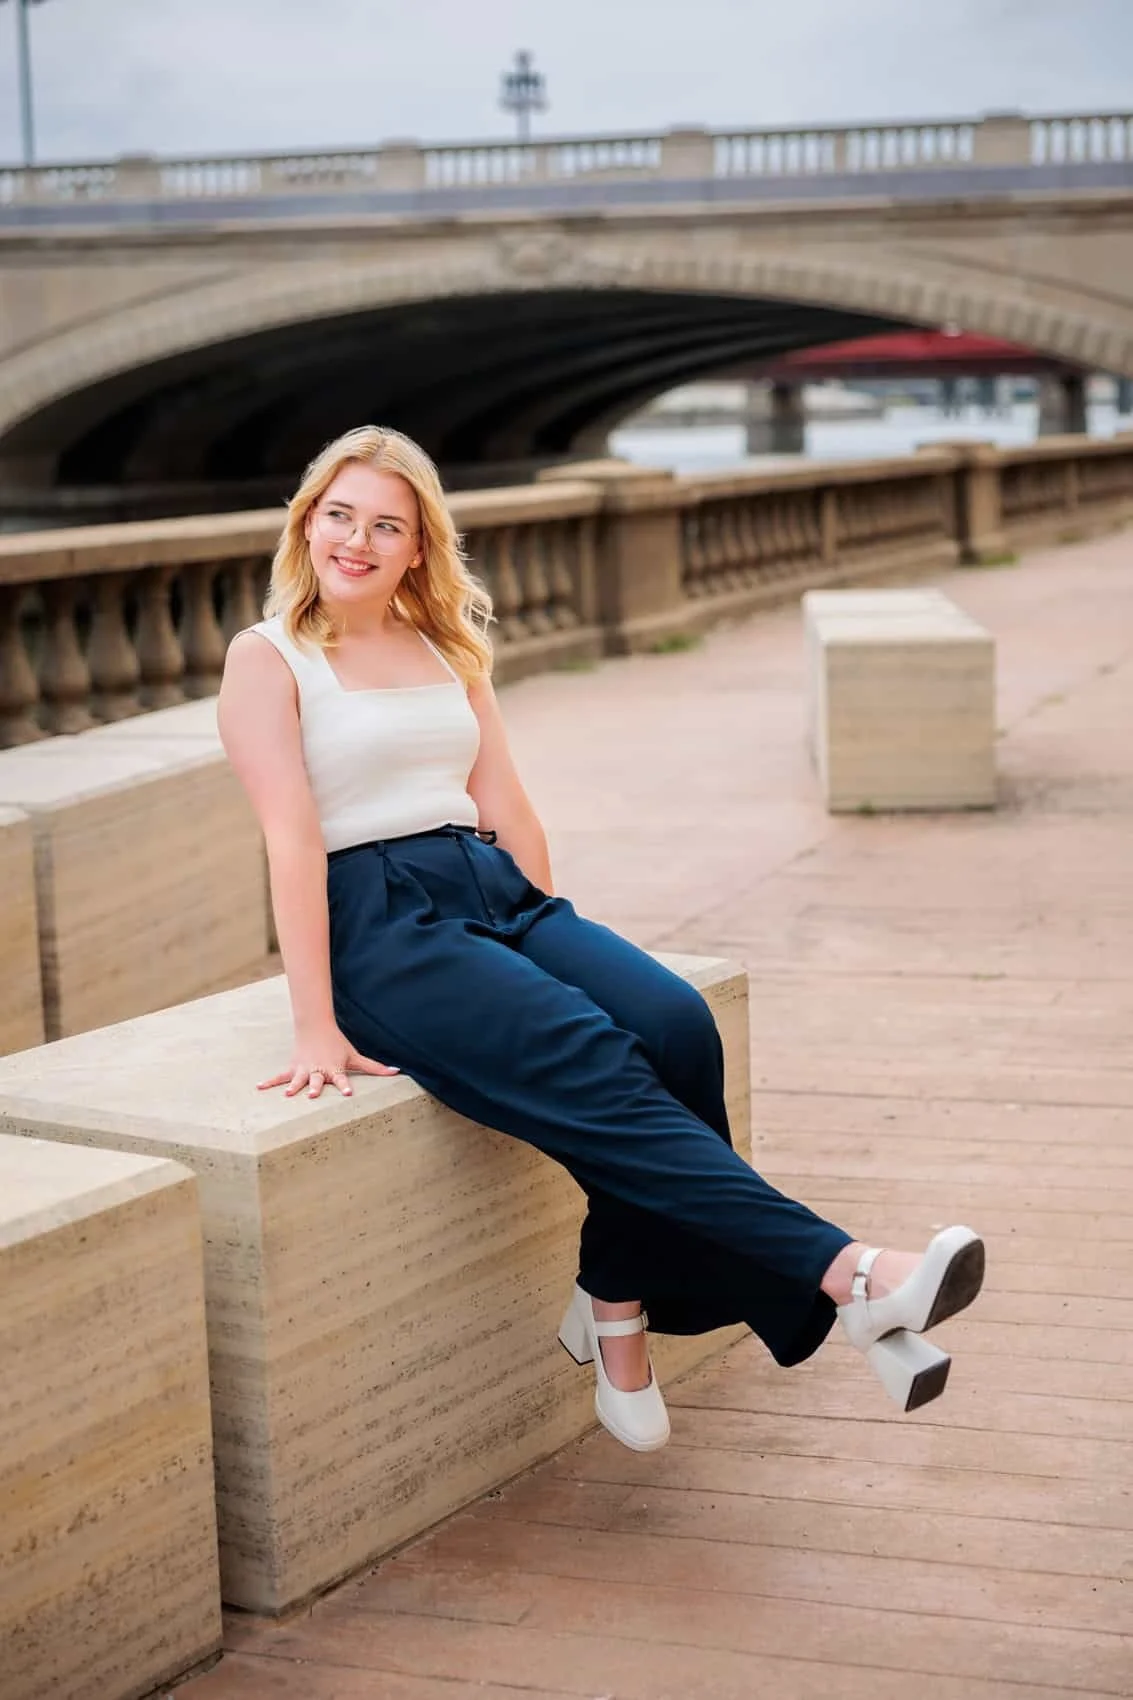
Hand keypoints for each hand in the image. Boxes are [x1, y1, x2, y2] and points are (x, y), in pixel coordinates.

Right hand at [258, 1027, 400, 1098]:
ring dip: (293, 1086)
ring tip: (287, 1095)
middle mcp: (319, 1071)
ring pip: (298, 1079)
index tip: (348, 1094)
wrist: (316, 1028)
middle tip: (312, 1094)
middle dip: (315, 1087)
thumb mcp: (355, 1056)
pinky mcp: (293, 1068)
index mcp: (335, 1070)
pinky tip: (259, 1087)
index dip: (345, 1086)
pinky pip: (280, 1076)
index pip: (343, 1080)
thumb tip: (396, 1071)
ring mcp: (304, 1070)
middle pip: (318, 1080)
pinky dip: (270, 1082)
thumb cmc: (338, 1045)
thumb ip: (374, 1067)